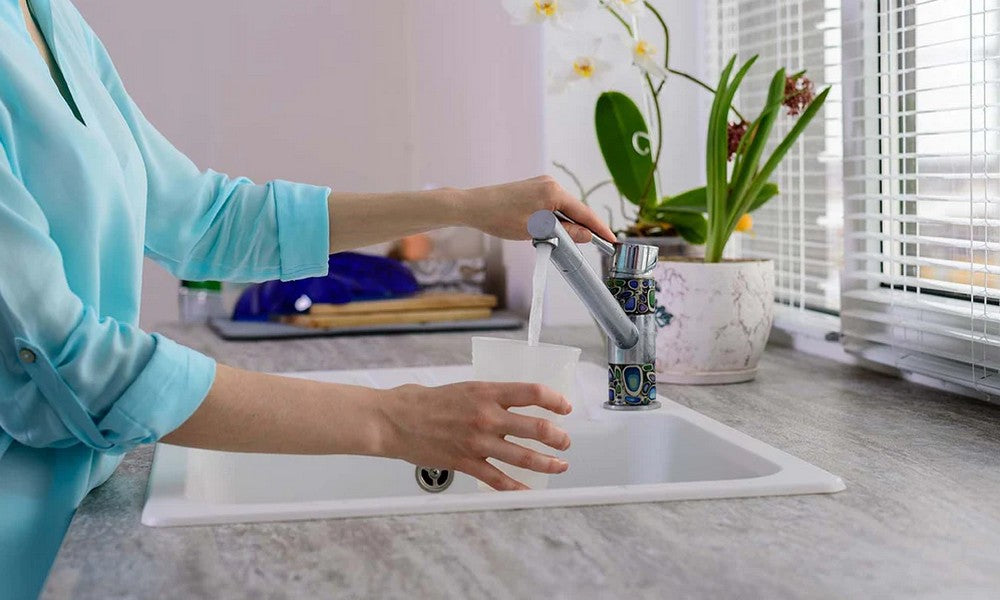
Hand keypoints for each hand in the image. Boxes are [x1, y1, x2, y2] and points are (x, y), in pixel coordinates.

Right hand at [375, 381, 571, 489]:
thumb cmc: (425, 401)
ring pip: (523, 457)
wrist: (395, 420)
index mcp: (487, 392)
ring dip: (547, 463)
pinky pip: (498, 480)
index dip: (555, 400)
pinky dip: (516, 487)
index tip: (565, 406)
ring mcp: (477, 442)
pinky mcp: (466, 463)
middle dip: (558, 437)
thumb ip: (491, 396)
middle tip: (565, 441)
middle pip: (536, 428)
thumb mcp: (465, 387)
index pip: (532, 393)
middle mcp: (486, 417)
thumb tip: (516, 402)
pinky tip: (528, 490)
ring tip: (559, 465)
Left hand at [457, 176, 615, 243]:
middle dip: (586, 227)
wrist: (474, 206)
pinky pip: (553, 206)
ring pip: (564, 208)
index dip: (599, 228)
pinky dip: (558, 219)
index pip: (584, 212)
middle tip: (599, 244)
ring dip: (570, 225)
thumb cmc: (500, 217)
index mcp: (553, 191)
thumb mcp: (535, 231)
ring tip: (577, 242)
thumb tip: (586, 235)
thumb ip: (564, 233)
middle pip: (576, 209)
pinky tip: (558, 231)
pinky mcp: (533, 189)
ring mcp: (541, 185)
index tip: (611, 240)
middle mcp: (550, 184)